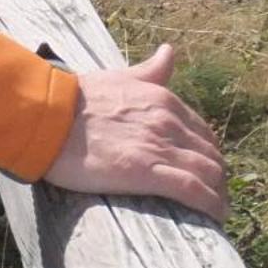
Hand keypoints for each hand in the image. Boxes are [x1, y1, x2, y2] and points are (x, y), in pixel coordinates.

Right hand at [42, 43, 229, 221]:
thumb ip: (150, 70)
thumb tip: (170, 51)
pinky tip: (215, 216)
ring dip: (218, 194)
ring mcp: (160, 146)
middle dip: (217, 177)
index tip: (205, 169)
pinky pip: (193, 190)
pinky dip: (210, 205)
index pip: (203, 132)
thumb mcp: (121, 76)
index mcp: (163, 99)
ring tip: (216, 210)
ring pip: (209, 173)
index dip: (208, 153)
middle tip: (212, 194)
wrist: (49, 115)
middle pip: (211, 155)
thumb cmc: (79, 98)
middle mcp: (168, 121)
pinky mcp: (147, 172)